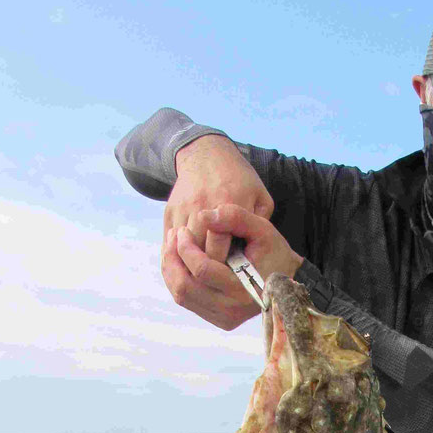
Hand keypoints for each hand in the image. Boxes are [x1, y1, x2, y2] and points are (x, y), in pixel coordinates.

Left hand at [163, 204, 303, 330]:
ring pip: (182, 296)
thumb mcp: (262, 229)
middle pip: (185, 287)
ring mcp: (223, 318)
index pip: (202, 270)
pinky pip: (187, 301)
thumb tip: (205, 214)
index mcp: (243, 290)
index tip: (183, 230)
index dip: (186, 248)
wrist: (287, 283)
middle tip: (174, 236)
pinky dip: (178, 280)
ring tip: (173, 246)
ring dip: (171, 269)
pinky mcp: (218, 320)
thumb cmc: (274, 253)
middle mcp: (231, 310)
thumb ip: (236, 217)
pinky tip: (179, 261)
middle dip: (173, 259)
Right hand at [164, 135, 273, 264]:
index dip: (227, 269)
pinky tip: (192, 263)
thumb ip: (261, 224)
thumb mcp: (260, 197)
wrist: (206, 153)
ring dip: (193, 264)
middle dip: (210, 270)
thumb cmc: (238, 178)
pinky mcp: (171, 212)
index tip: (234, 276)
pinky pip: (171, 242)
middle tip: (221, 280)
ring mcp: (184, 209)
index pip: (222, 249)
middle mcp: (203, 207)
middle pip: (201, 253)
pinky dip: (180, 256)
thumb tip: (254, 252)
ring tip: (207, 275)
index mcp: (229, 204)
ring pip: (184, 250)